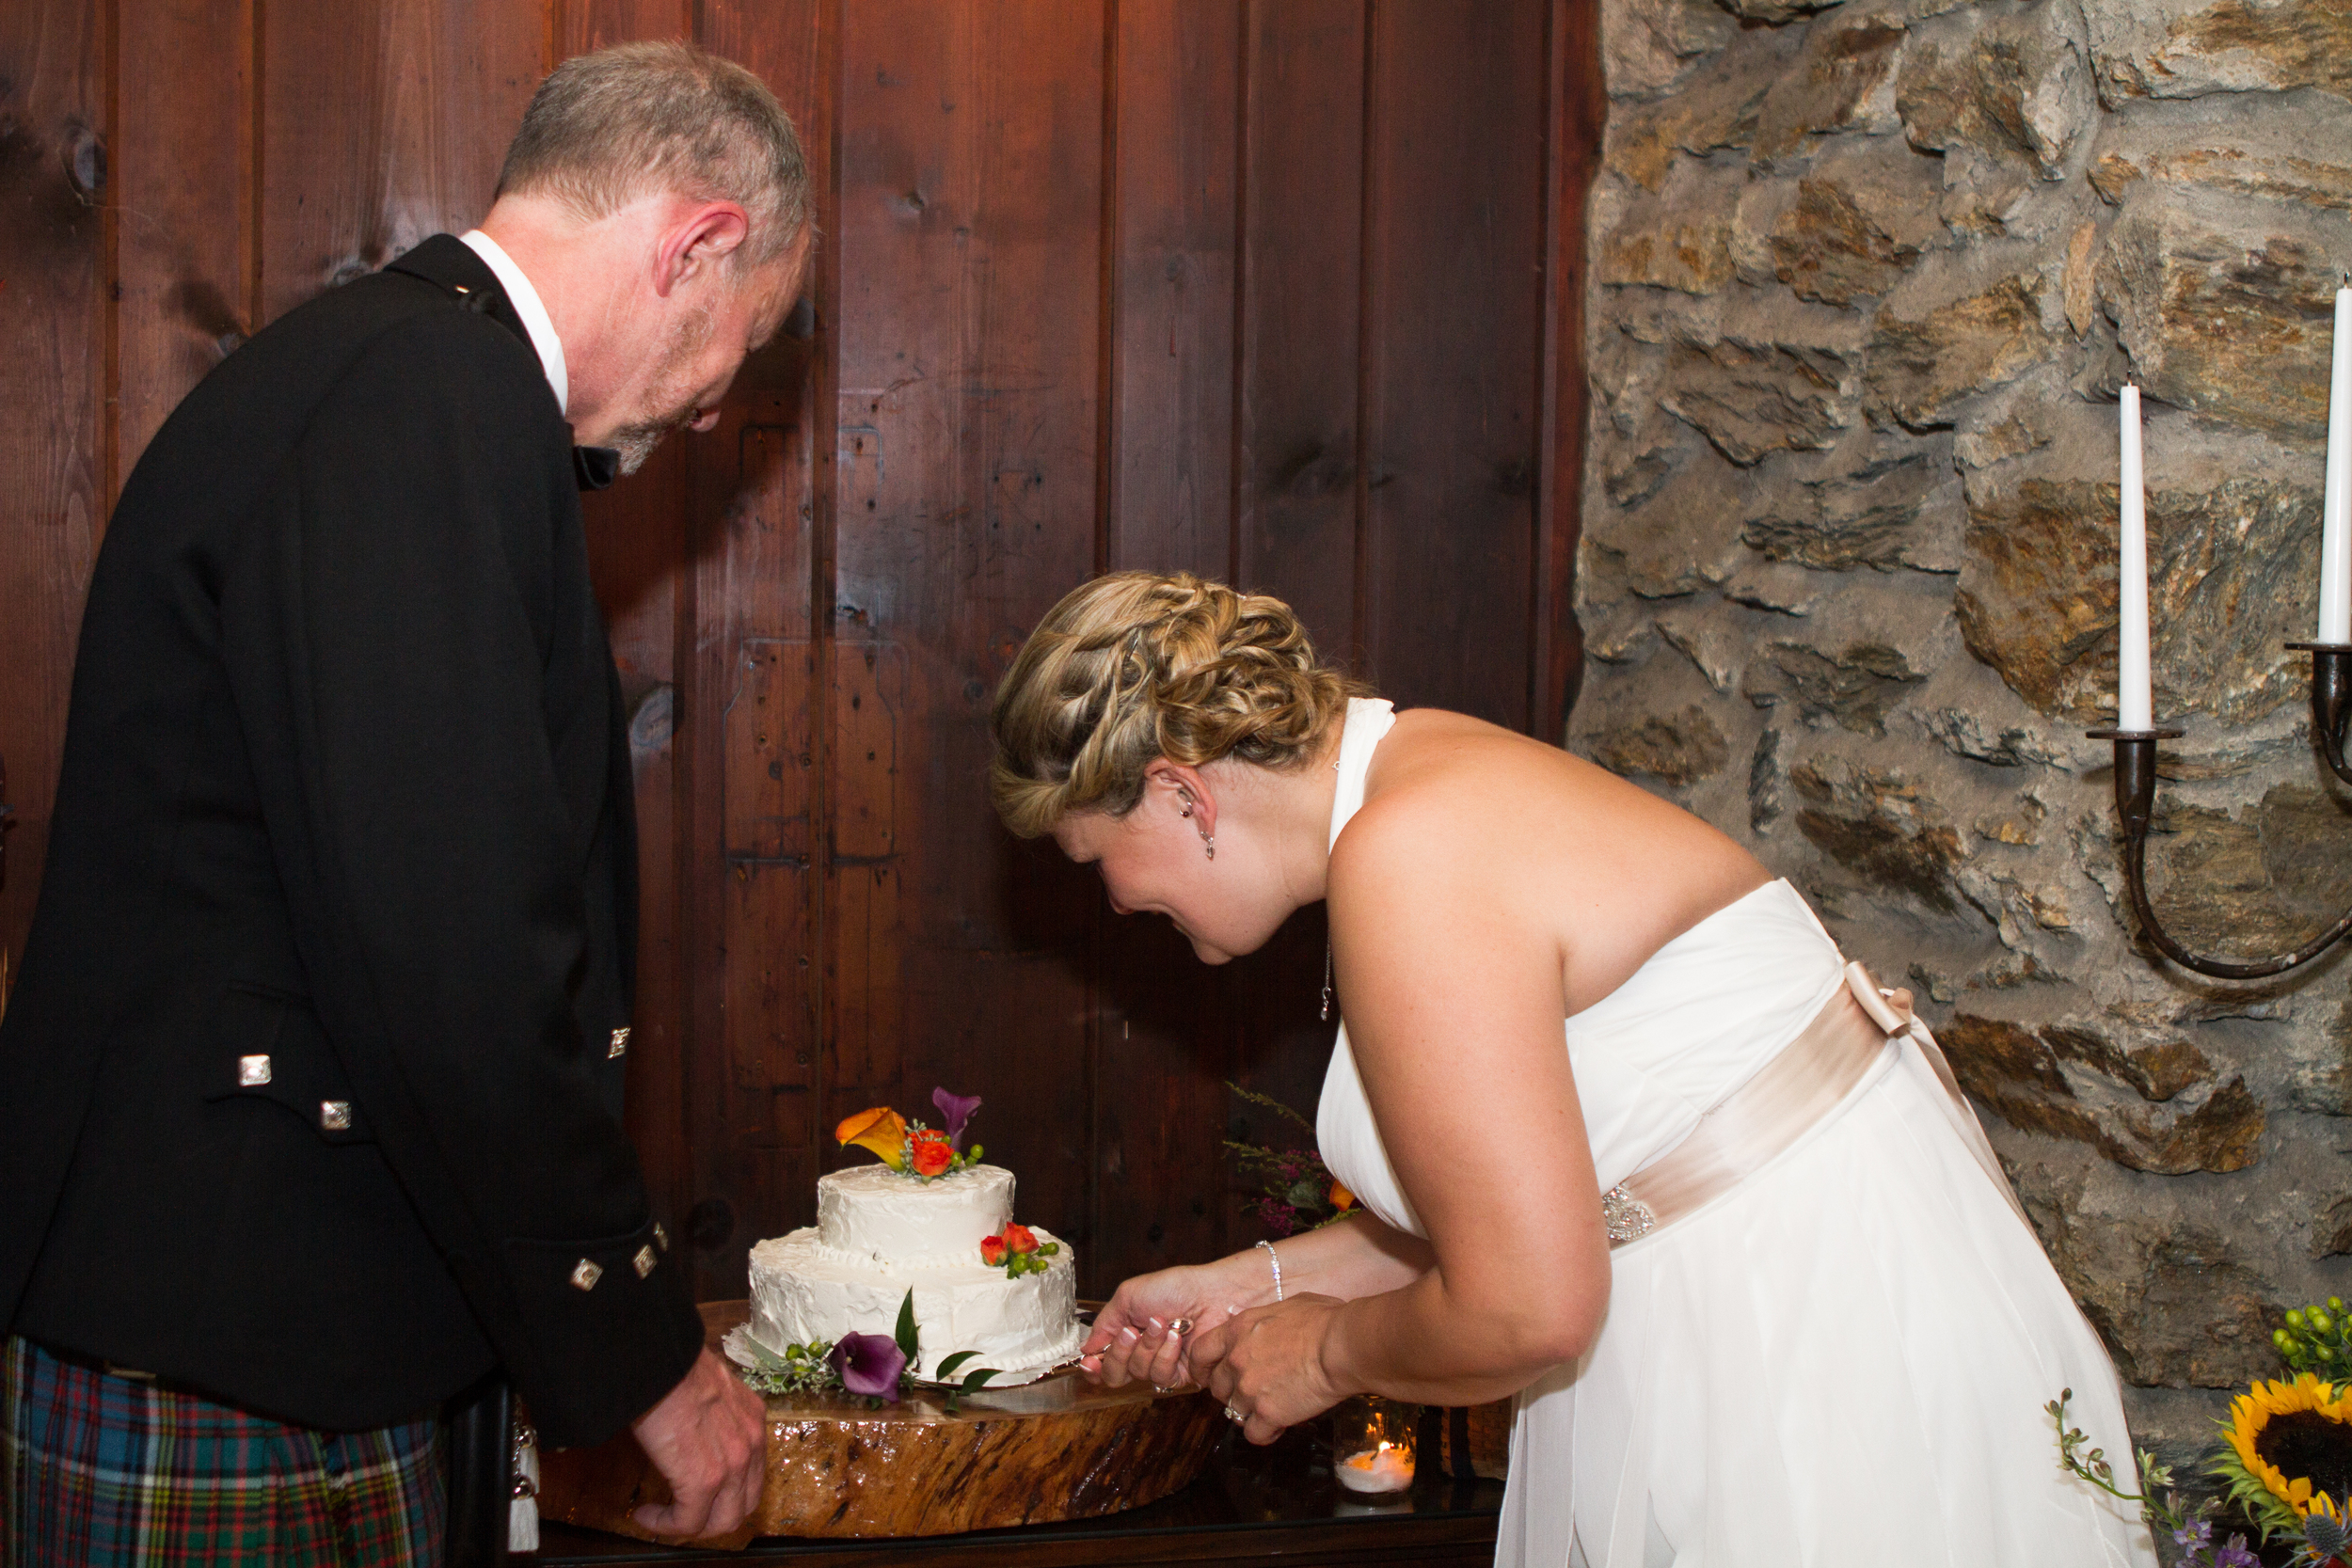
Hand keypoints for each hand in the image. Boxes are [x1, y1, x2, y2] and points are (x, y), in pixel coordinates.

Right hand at [629, 1348, 766, 1538]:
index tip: (698, 1494)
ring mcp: (733, 1465)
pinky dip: (665, 1525)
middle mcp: (752, 1444)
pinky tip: (645, 1514)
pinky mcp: (704, 1480)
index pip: (752, 1474)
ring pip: (722, 1521)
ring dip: (691, 1526)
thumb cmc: (673, 1367)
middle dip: (712, 1518)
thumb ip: (712, 1414)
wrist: (660, 1361)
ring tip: (664, 1519)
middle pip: (743, 1505)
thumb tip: (691, 1429)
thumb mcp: (709, 1390)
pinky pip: (688, 1521)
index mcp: (753, 1420)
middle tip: (682, 1514)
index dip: (726, 1493)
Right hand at [1080, 1259, 1259, 1390]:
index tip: (1089, 1361)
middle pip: (1114, 1375)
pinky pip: (1162, 1378)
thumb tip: (1086, 1349)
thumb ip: (1104, 1323)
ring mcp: (1161, 1364)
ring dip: (1148, 1347)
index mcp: (1126, 1333)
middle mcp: (1141, 1351)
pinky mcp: (1181, 1375)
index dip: (1092, 1367)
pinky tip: (1177, 1338)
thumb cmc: (1174, 1288)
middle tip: (1131, 1332)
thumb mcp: (1129, 1296)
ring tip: (1163, 1325)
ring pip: (1138, 1374)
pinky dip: (1166, 1356)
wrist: (1212, 1294)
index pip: (1102, 1361)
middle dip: (1120, 1354)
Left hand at [1188, 1294, 1348, 1444]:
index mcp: (1237, 1331)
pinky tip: (1280, 1425)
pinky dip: (1266, 1432)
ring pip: (1234, 1412)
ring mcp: (1250, 1389)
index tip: (1207, 1376)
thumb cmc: (1323, 1321)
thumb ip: (1263, 1319)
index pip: (1201, 1353)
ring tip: (1273, 1407)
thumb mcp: (1285, 1306)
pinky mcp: (1268, 1414)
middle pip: (1217, 1387)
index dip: (1202, 1368)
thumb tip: (1259, 1320)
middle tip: (1252, 1392)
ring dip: (1251, 1412)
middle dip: (1231, 1392)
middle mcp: (1236, 1361)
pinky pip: (1254, 1434)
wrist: (1340, 1345)